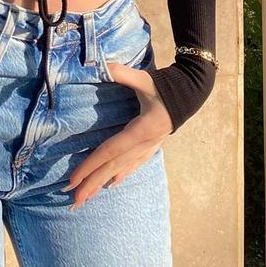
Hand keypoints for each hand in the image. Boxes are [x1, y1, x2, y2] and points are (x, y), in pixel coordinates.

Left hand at [62, 60, 173, 209]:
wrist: (191, 90)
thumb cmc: (166, 85)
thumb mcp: (144, 79)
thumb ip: (121, 73)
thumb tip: (101, 65)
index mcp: (141, 130)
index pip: (110, 151)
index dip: (90, 165)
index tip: (73, 180)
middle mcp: (144, 144)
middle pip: (113, 167)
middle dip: (92, 184)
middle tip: (74, 201)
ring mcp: (149, 147)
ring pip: (122, 168)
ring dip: (103, 182)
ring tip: (87, 197)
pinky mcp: (152, 145)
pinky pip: (134, 164)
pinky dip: (122, 174)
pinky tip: (113, 183)